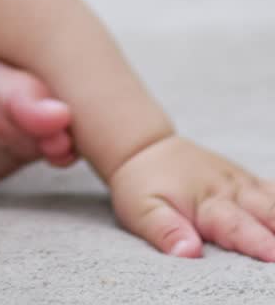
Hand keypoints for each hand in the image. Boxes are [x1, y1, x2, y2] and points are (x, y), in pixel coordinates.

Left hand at [109, 134, 274, 260]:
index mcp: (206, 202)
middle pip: (269, 214)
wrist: (145, 149)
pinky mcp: (252, 183)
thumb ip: (164, 231)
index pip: (237, 227)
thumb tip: (188, 253)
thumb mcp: (141, 209)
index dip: (259, 243)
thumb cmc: (143, 185)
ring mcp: (245, 185)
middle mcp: (232, 191)